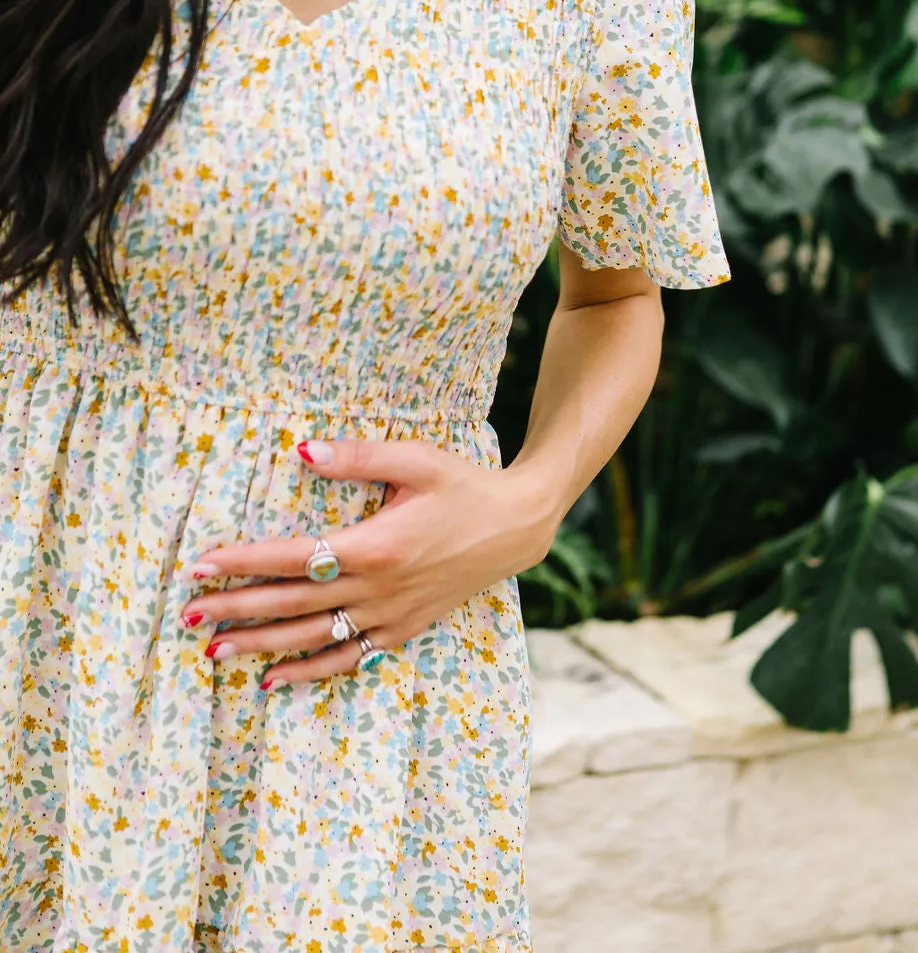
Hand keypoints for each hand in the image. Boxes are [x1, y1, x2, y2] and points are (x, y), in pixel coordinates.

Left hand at [179, 437, 554, 688]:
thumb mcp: (415, 459)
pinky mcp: (403, 630)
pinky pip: (348, 659)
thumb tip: (301, 451)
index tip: (201, 565)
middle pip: (293, 604)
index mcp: (377, 545)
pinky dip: (309, 672)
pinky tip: (273, 679)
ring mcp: (391, 615)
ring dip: (262, 646)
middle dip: (237, 610)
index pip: (293, 558)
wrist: (515, 525)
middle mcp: (378, 588)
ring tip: (214, 650)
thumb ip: (357, 457)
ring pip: (314, 638)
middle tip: (188, 614)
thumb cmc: (463, 484)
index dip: (244, 563)